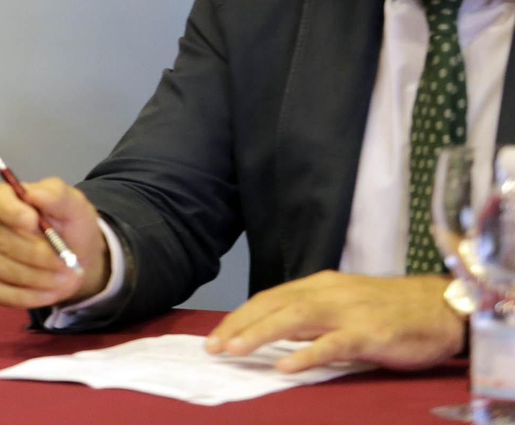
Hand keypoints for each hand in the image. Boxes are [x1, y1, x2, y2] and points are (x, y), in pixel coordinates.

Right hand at [0, 177, 108, 308]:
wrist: (79, 258)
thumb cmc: (72, 225)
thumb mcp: (75, 205)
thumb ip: (56, 194)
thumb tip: (33, 193)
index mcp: (10, 200)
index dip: (10, 211)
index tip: (33, 221)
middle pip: (0, 239)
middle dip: (36, 253)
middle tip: (66, 261)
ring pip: (4, 268)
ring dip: (39, 277)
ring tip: (66, 277)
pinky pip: (3, 294)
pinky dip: (30, 297)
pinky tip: (52, 292)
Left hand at [204, 271, 463, 371]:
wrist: (440, 305)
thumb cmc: (389, 309)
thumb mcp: (342, 306)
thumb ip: (310, 318)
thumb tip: (272, 333)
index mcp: (318, 286)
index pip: (269, 298)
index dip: (240, 316)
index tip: (214, 336)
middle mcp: (327, 293)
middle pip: (273, 305)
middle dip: (239, 325)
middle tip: (212, 347)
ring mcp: (348, 312)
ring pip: (294, 319)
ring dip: (260, 334)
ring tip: (234, 351)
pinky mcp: (370, 333)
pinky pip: (333, 344)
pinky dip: (307, 354)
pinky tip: (286, 367)